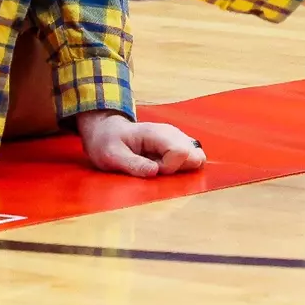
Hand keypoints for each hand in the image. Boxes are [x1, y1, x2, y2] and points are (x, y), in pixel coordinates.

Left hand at [77, 112, 205, 177]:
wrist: (107, 131)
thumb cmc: (108, 142)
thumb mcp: (112, 156)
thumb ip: (133, 164)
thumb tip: (155, 172)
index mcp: (157, 133)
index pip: (181, 152)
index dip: (168, 168)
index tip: (150, 169)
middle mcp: (173, 133)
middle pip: (194, 155)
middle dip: (177, 170)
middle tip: (155, 168)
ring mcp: (178, 137)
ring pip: (196, 157)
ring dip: (179, 169)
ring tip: (157, 166)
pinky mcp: (178, 144)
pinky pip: (192, 158)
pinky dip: (180, 167)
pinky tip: (163, 165)